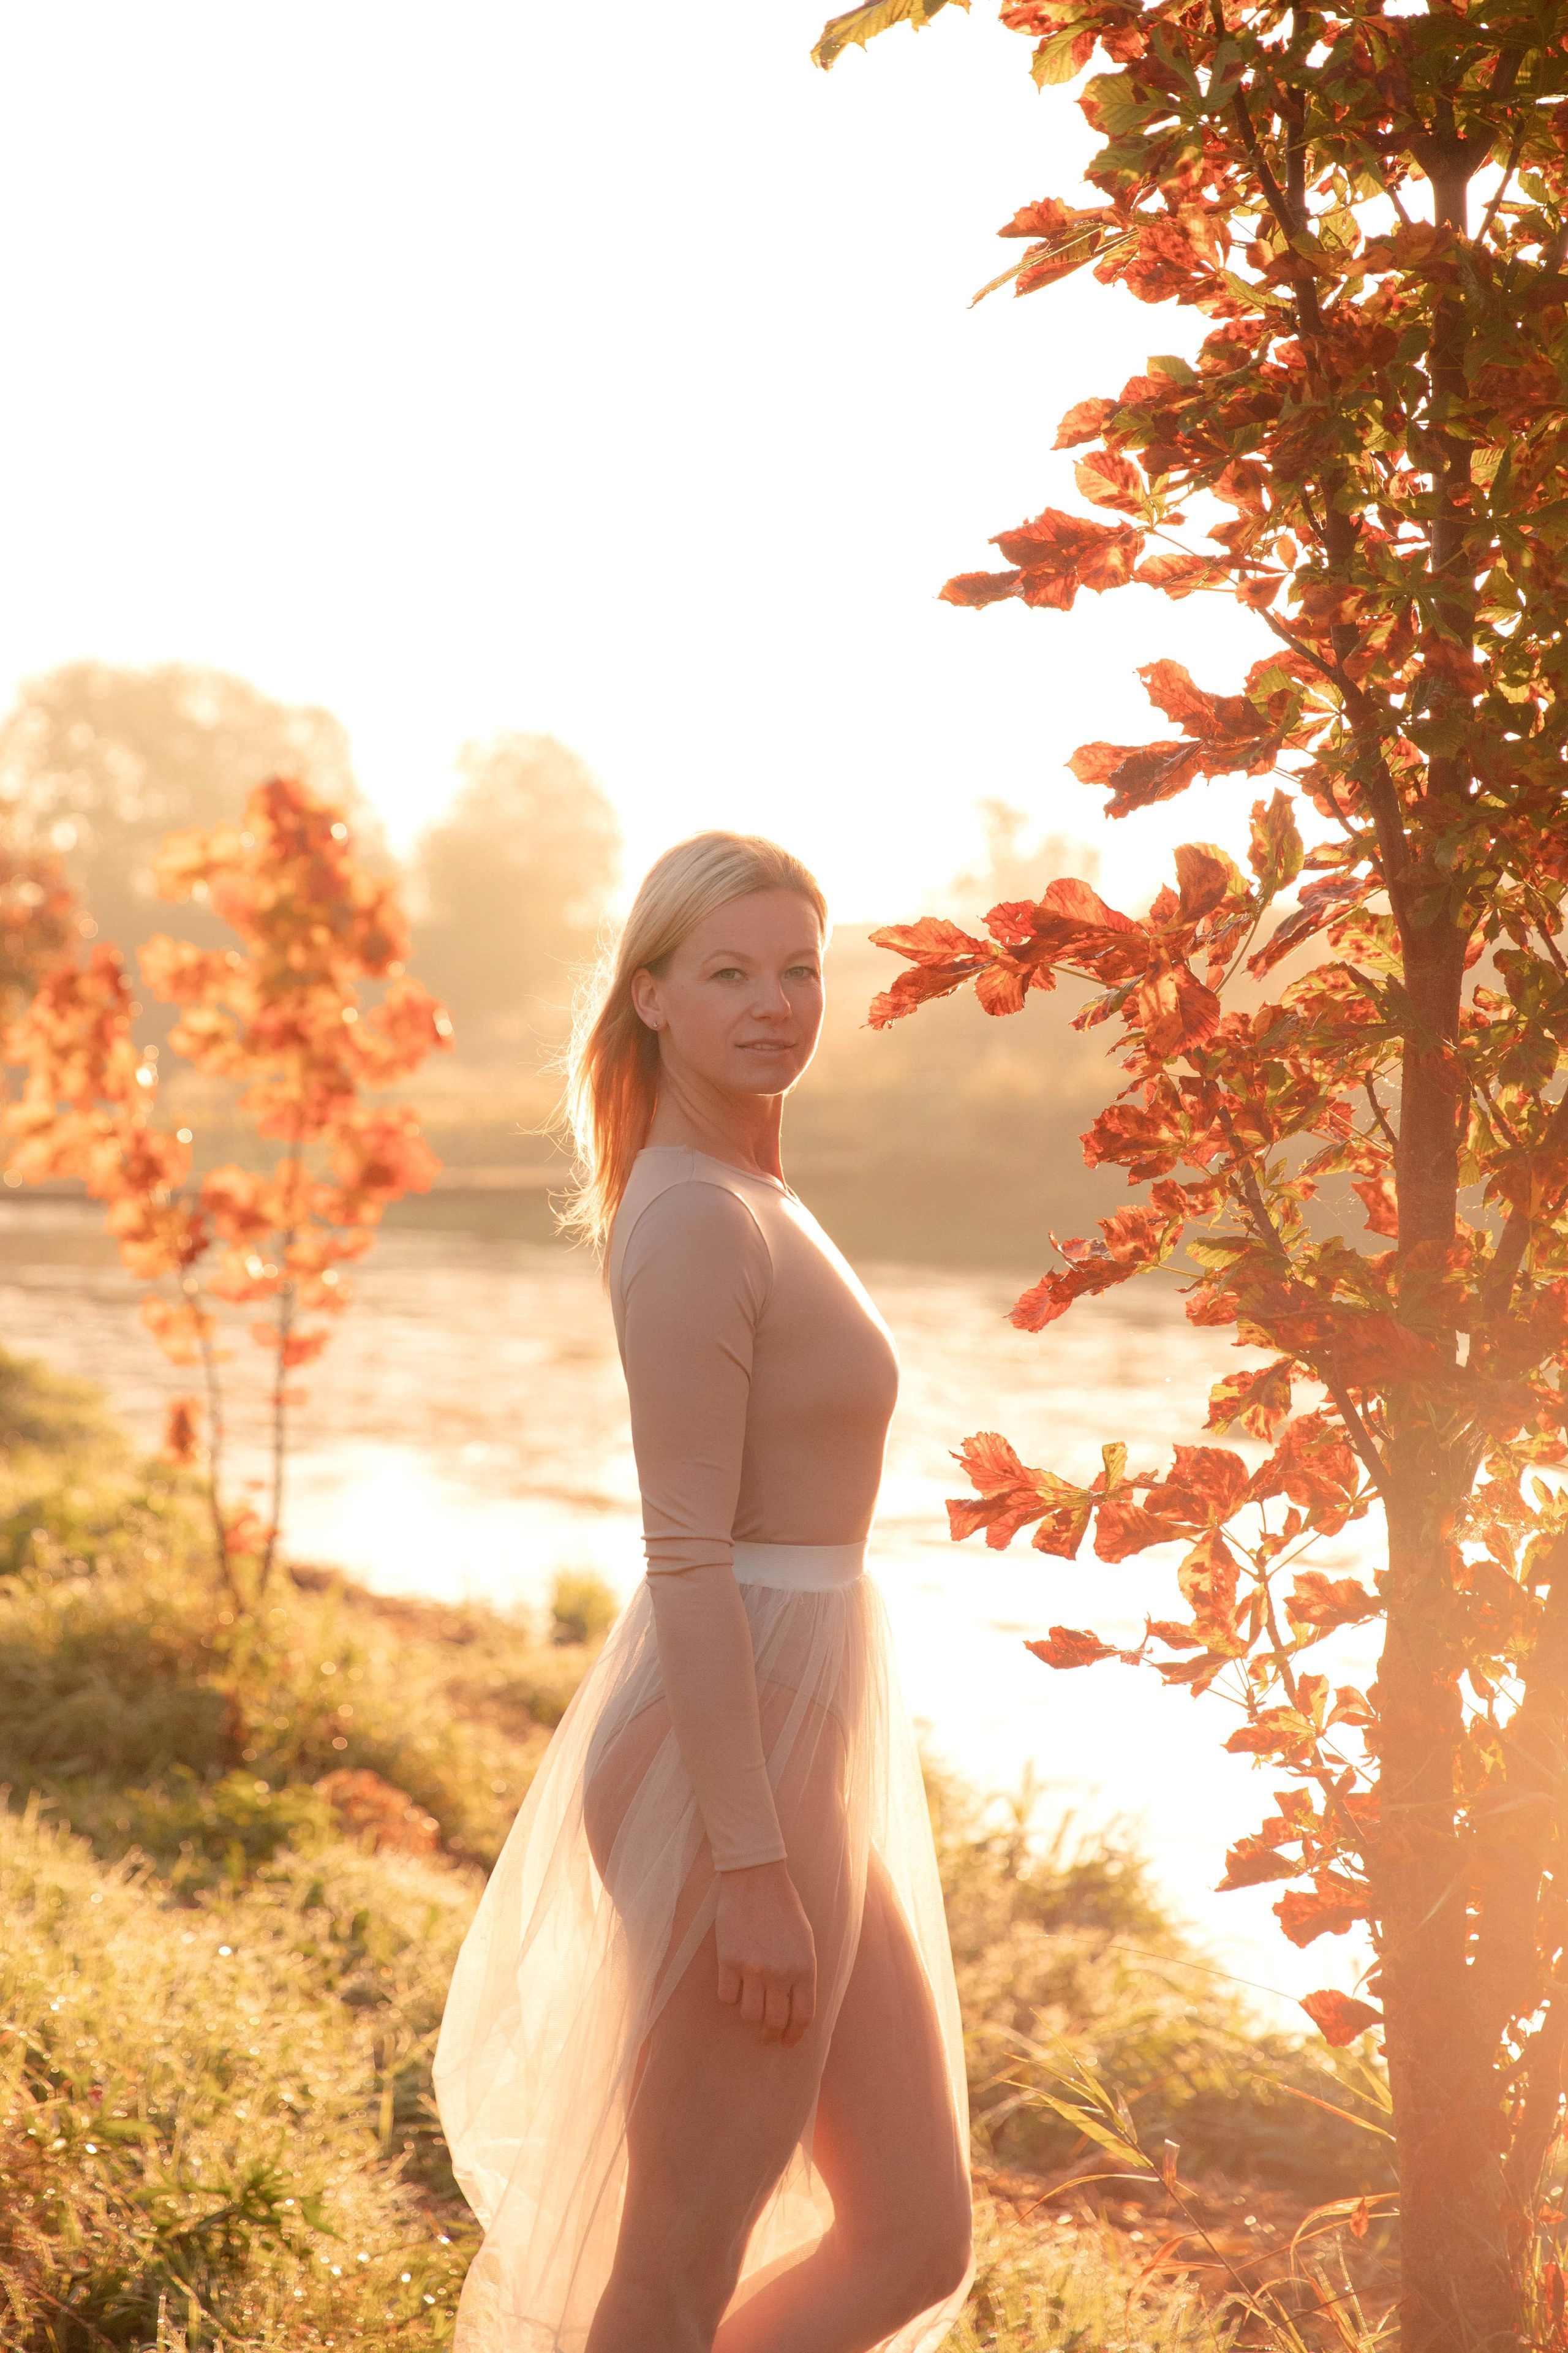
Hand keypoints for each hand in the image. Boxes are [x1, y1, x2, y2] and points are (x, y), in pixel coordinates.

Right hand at [714, 1860, 816, 2047]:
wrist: (756, 1878)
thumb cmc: (784, 1908)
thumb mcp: (805, 1940)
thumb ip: (802, 1973)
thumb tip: (794, 2007)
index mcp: (804, 1968)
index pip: (803, 2017)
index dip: (794, 2036)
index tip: (788, 2042)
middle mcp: (780, 1973)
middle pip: (774, 2022)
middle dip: (770, 2035)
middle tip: (766, 2035)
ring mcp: (752, 1968)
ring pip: (749, 2014)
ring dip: (749, 2012)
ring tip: (750, 2001)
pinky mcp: (728, 1961)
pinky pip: (726, 1996)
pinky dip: (729, 1994)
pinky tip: (733, 1982)